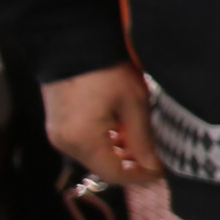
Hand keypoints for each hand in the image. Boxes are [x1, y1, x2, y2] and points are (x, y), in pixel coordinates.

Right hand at [43, 62, 162, 184]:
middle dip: (131, 165)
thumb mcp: (133, 104)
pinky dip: (104, 142)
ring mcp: (57, 133)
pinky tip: (123, 130)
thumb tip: (153, 167)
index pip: (115, 174)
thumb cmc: (105, 70)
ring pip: (94, 156)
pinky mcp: (57, 123)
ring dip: (119, 153)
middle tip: (157, 156)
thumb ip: (143, 140)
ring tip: (143, 140)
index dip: (141, 177)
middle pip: (102, 167)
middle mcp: (65, 143)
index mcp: (83, 140)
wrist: (72, 43)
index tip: (162, 170)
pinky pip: (84, 143)